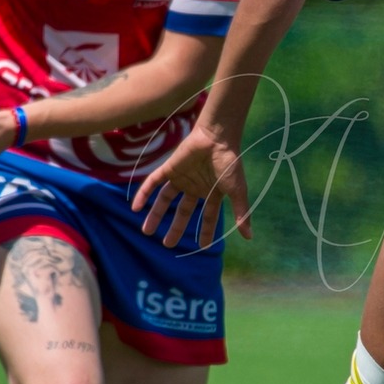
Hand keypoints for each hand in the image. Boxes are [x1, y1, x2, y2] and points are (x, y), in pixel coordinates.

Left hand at [132, 123, 250, 248]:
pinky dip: (143, 194)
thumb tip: (248, 237)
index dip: (206, 231)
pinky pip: (152, 183)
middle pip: (183, 211)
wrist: (217, 137)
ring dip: (155, 214)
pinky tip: (135, 208)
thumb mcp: (237, 191)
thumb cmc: (229, 162)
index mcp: (212, 192)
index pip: (208, 216)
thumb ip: (242, 213)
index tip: (204, 246)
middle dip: (175, 228)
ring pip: (165, 199)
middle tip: (167, 244)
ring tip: (146, 231)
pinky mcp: (169, 168)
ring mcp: (181, 178)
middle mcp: (195, 186)